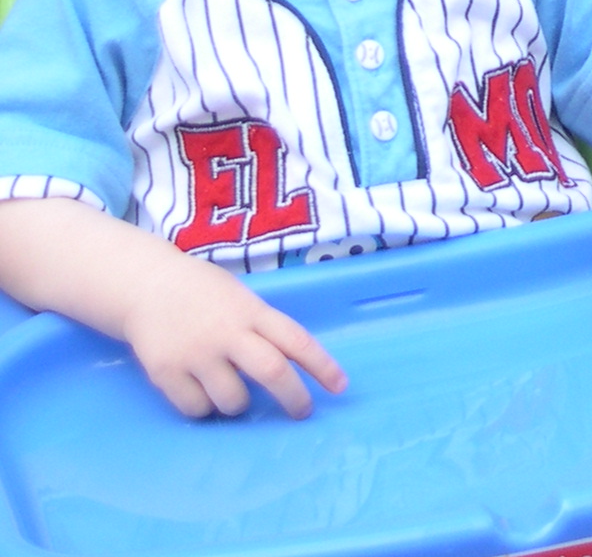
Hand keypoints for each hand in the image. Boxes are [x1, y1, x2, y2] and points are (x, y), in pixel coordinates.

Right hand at [120, 253, 346, 418]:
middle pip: (272, 372)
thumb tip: (291, 366)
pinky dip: (206, 408)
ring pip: (233, 400)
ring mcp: (195, 354)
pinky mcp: (165, 372)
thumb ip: (263, 328)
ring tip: (233, 390)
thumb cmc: (203, 293)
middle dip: (294, 398)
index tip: (340, 387)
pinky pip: (196, 408)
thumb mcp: (241, 299)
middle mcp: (226, 333)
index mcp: (252, 311)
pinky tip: (202, 391)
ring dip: (241, 405)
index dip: (322, 366)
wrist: (146, 285)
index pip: (297, 340)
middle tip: (302, 411)